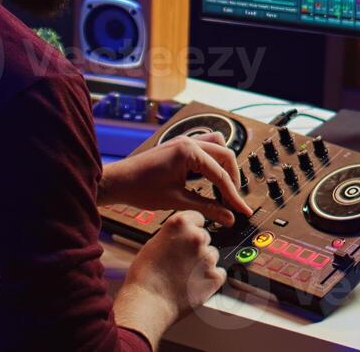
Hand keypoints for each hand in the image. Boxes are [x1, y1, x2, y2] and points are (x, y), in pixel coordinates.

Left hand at [100, 133, 252, 226]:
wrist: (117, 181)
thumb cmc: (141, 189)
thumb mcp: (177, 200)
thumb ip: (207, 207)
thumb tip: (229, 218)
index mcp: (189, 152)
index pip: (221, 174)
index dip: (234, 196)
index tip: (242, 211)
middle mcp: (189, 141)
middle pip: (225, 156)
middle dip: (232, 180)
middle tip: (233, 203)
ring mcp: (184, 141)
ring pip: (216, 148)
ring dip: (223, 167)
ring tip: (223, 190)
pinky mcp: (178, 146)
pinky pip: (204, 148)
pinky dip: (211, 162)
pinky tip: (208, 180)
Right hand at [113, 211, 224, 344]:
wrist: (148, 301)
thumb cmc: (145, 276)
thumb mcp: (154, 243)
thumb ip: (172, 236)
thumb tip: (181, 238)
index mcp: (180, 224)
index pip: (198, 218)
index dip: (192, 229)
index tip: (188, 237)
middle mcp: (196, 237)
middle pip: (205, 237)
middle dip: (196, 247)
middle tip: (182, 261)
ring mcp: (208, 256)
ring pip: (212, 255)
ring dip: (203, 263)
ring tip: (185, 274)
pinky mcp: (215, 276)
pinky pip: (219, 273)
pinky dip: (210, 278)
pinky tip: (195, 283)